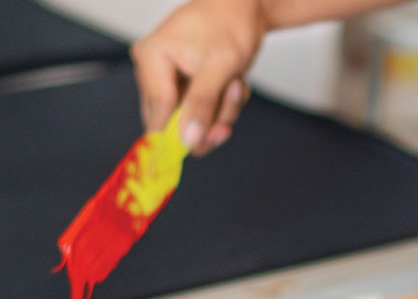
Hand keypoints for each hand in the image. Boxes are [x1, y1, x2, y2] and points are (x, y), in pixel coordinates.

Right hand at [131, 0, 262, 154]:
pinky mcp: (185, 88)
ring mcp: (169, 81)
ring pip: (192, 122)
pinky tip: (232, 84)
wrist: (245, 8)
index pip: (157, 111)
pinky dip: (223, 106)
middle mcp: (153, 71)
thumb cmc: (230, 24)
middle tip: (233, 99)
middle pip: (173, 122)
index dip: (178, 134)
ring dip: (222, 111)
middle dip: (210, 119)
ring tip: (235, 84)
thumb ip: (202, 104)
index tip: (201, 145)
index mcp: (151, 58)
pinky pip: (202, 114)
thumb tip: (187, 140)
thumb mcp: (220, 66)